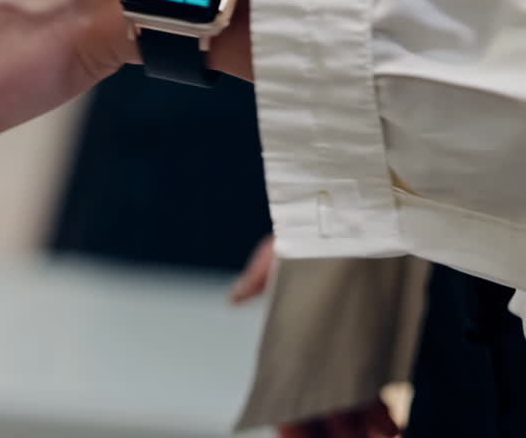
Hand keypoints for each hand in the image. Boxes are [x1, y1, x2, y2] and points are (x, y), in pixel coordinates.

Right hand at [229, 243, 400, 436]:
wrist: (360, 214)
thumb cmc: (317, 229)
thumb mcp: (282, 249)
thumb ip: (260, 275)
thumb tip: (235, 297)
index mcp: (297, 326)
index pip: (290, 381)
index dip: (289, 412)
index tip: (288, 431)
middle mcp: (325, 341)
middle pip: (324, 399)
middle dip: (327, 427)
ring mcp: (355, 344)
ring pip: (356, 400)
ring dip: (361, 426)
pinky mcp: (385, 340)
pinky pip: (387, 385)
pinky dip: (389, 410)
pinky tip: (394, 428)